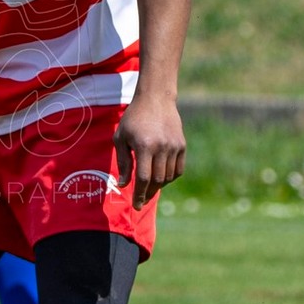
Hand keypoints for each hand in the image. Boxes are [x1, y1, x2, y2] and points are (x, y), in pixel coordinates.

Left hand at [115, 93, 185, 208]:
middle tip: (141, 201)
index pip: (144, 178)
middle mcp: (162, 147)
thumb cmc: (133, 118)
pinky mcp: (182, 145)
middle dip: (148, 194)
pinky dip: (170, 178)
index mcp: (145, 146)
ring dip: (158, 186)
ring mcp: (174, 146)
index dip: (139, 194)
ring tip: (148, 188)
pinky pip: (178, 169)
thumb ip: (124, 162)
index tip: (136, 205)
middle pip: (157, 180)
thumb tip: (125, 184)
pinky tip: (160, 178)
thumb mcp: (121, 137)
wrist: (156, 99)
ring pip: (168, 177)